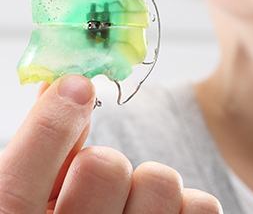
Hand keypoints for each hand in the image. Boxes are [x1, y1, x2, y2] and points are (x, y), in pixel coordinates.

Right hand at [0, 75, 221, 212]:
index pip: (15, 186)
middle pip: (103, 170)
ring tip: (138, 200)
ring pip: (159, 182)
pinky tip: (169, 213)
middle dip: (108, 159)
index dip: (49, 126)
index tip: (78, 85)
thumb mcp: (46, 195)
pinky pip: (201, 206)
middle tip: (107, 174)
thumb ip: (51, 146)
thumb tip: (64, 84)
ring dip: (152, 181)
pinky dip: (190, 202)